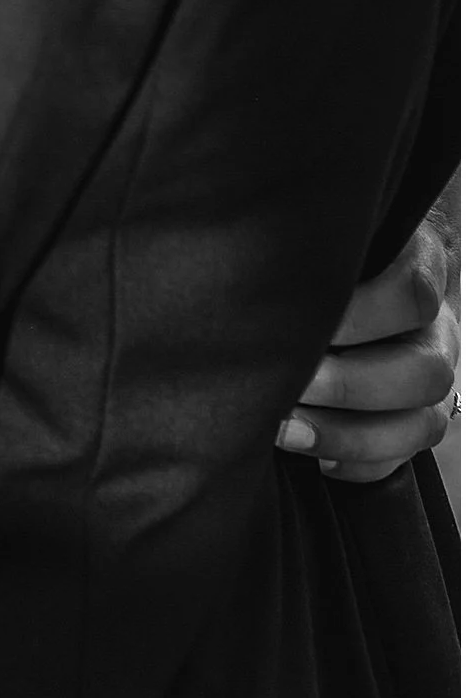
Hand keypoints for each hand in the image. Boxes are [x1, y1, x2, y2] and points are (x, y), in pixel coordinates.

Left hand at [277, 197, 459, 483]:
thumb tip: (261, 258)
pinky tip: (310, 453)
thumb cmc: (304, 252)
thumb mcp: (314, 234)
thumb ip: (305, 247)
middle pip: (426, 372)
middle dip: (348, 384)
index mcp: (418, 267)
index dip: (358, 314)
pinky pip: (400, 461)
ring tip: (284, 426)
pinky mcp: (411, 425)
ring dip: (347, 433)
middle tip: (288, 381)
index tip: (302, 320)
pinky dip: (355, 462)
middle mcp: (436, 329)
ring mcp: (430, 381)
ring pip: (422, 425)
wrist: (312, 285)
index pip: (414, 292)